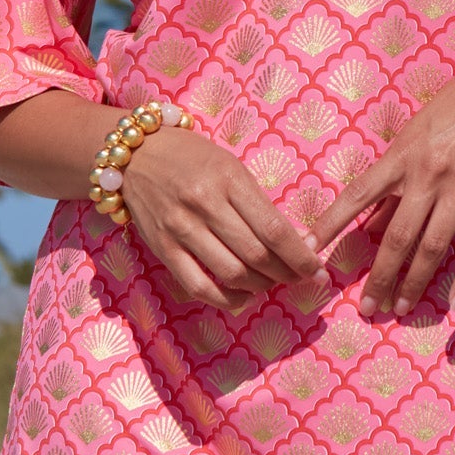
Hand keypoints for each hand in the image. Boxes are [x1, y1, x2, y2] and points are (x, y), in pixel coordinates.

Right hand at [119, 127, 328, 311]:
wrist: (136, 155)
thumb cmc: (193, 158)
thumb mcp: (231, 167)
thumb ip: (258, 203)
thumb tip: (296, 243)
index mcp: (228, 179)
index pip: (274, 228)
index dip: (300, 256)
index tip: (318, 270)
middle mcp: (204, 204)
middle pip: (256, 254)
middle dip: (286, 274)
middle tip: (300, 278)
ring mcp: (181, 229)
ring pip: (232, 273)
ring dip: (261, 286)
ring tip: (272, 283)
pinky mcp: (163, 249)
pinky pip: (198, 286)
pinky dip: (226, 299)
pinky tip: (243, 296)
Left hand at [308, 37, 454, 320]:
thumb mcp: (415, 135)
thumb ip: (394, 180)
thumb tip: (373, 224)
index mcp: (402, 156)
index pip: (358, 195)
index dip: (332, 224)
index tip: (308, 250)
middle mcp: (428, 174)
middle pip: (397, 237)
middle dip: (379, 276)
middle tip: (367, 308)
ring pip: (432, 247)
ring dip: (414, 283)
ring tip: (401, 308)